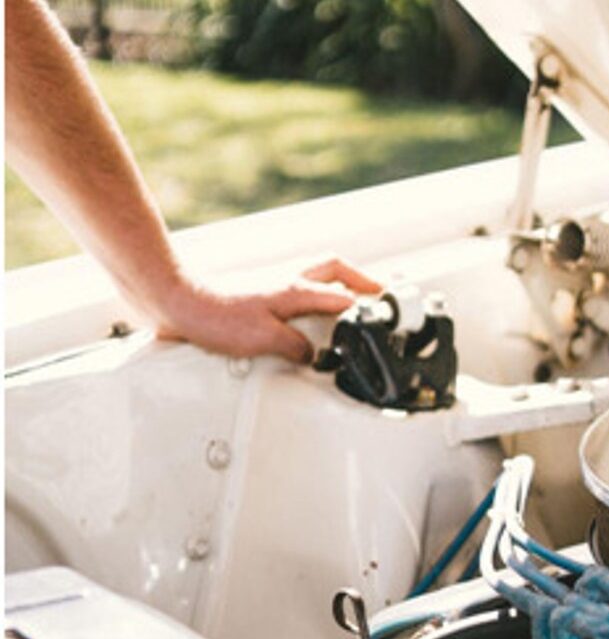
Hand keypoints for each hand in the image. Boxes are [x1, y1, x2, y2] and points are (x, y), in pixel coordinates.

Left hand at [156, 257, 383, 362]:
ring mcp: (273, 286)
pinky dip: (312, 293)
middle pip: (335, 269)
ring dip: (338, 281)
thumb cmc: (215, 316)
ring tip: (351, 297)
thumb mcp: (264, 339)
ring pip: (316, 275)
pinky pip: (296, 288)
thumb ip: (297, 347)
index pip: (344, 296)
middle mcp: (287, 282)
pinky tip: (308, 309)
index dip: (369, 306)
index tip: (387, 314)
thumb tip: (313, 355)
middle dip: (360, 279)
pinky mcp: (258, 295)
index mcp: (296, 290)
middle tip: (378, 292)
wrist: (177, 302)